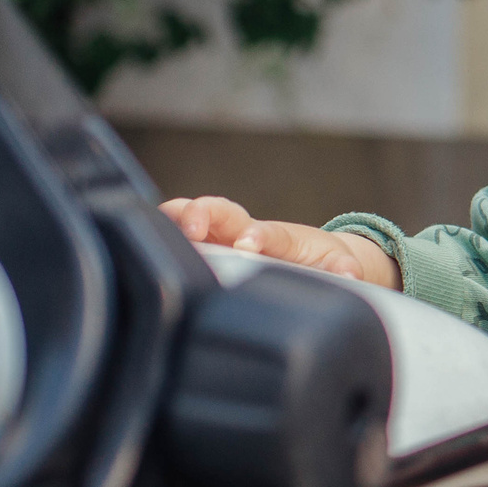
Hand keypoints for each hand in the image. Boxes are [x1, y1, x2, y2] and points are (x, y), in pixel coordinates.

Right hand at [158, 195, 397, 289]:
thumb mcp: (335, 264)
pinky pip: (171, 240)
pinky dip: (155, 236)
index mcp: (271, 233)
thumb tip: (352, 275)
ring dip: (171, 220)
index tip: (249, 242)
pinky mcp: (198, 251)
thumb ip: (341, 269)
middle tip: (192, 226)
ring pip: (184, 219)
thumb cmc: (317, 258)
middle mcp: (237, 229)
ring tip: (155, 232)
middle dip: (200, 213)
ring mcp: (214, 239)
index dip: (254, 235)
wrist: (310, 256)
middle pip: (214, 211)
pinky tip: (135, 250)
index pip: (261, 231)